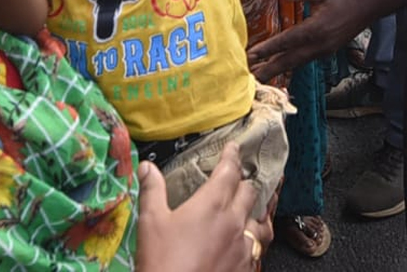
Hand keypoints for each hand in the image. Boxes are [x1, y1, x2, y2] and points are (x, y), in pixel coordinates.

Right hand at [136, 143, 273, 271]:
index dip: (232, 156)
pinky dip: (253, 241)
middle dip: (244, 182)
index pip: (229, 171)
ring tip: (251, 209)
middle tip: (238, 178)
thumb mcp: (150, 223)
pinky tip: (245, 244)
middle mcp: (233, 222)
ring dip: (254, 212)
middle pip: (249, 192)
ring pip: (259, 221)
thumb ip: (152, 191)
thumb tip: (147, 166)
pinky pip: (257, 248)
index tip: (234, 147)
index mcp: (212, 205)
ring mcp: (243, 247)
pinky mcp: (246, 268)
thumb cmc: (161, 261)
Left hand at [247, 0, 370, 81]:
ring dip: (278, 70)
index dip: (267, 50)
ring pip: (297, 63)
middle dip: (268, 70)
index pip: (286, 41)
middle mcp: (321, 44)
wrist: (372, 2)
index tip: (250, 56)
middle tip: (249, 79)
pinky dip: (291, 64)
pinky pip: (305, 60)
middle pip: (289, 61)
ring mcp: (325, 50)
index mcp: (317, 29)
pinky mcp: (328, 50)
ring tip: (260, 76)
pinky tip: (281, 66)